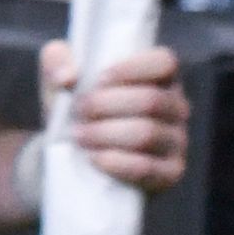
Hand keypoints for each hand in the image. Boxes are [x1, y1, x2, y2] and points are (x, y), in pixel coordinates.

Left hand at [40, 39, 188, 190]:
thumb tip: (68, 77)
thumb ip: (57, 61)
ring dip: (105, 134)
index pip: (165, 62)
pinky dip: (116, 162)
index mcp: (160, 77)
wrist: (71, 156)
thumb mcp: (60, 79)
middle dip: (105, 105)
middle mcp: (176, 107)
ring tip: (78, 136)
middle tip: (78, 112)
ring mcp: (177, 142)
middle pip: (150, 100)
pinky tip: (95, 158)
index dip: (131, 69)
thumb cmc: (76, 108)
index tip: (97, 80)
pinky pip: (147, 168)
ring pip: (146, 133)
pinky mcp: (170, 173)